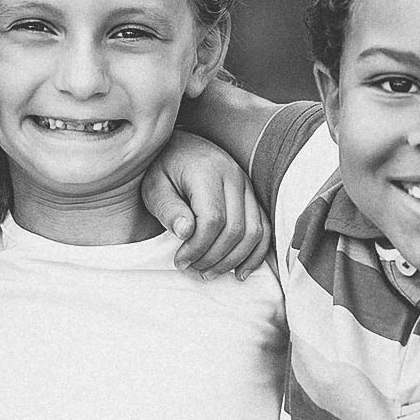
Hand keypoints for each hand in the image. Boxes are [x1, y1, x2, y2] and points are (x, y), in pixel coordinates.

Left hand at [143, 130, 270, 278]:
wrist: (180, 146)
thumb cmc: (163, 169)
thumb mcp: (154, 186)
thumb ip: (168, 209)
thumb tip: (186, 233)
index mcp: (207, 172)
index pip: (212, 220)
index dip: (198, 247)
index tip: (180, 260)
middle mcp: (234, 177)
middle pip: (235, 229)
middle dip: (214, 257)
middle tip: (192, 269)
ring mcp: (247, 186)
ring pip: (254, 232)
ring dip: (234, 260)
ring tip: (209, 272)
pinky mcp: (252, 196)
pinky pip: (264, 228)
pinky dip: (255, 253)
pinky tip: (239, 271)